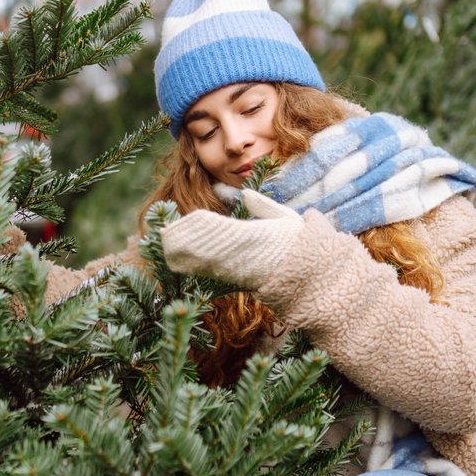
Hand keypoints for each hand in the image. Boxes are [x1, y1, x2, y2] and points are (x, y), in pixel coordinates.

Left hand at [159, 190, 303, 289]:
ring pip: (203, 264)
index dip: (198, 226)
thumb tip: (245, 194)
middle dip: (182, 241)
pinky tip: (176, 259)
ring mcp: (237, 271)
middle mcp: (241, 256)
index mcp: (254, 237)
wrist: (312, 280)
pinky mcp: (234, 281)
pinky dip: (191, 266)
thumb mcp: (288, 220)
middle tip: (163, 233)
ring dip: (182, 254)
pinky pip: (209, 273)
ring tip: (164, 244)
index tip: (184, 219)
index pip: (219, 230)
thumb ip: (265, 206)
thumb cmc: (301, 245)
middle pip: (203, 249)